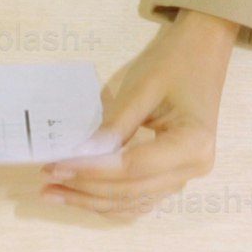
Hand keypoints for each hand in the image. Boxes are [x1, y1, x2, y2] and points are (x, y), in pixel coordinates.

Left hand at [46, 10, 236, 220]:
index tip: (57, 164)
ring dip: (92, 200)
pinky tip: (80, 196)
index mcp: (192, 144)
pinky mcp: (173, 175)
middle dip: (86, 188)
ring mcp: (184, 175)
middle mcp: (193, 167)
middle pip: (131, 190)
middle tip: (47, 178)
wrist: (204, 50)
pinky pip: (138, 198)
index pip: (133, 168)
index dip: (93, 170)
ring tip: (54, 193)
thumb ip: (114, 125)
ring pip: (132, 201)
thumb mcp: (142, 87)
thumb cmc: (175, 61)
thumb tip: (81, 154)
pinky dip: (108, 200)